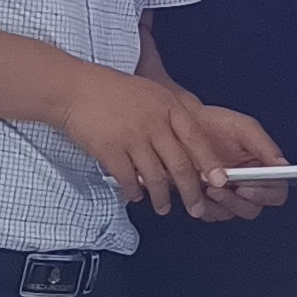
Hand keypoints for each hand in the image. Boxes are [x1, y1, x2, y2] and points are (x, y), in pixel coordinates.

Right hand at [57, 68, 285, 219]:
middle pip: (180, 166)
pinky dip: (134, 192)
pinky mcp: (111, 150)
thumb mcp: (151, 94)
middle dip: (191, 193)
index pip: (197, 140)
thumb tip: (190, 149)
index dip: (210, 165)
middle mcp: (153, 123)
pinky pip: (129, 180)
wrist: (75, 88)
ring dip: (162, 198)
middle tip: (196, 208)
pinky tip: (136, 195)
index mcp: (167, 107)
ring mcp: (132, 137)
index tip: (220, 182)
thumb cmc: (112, 91)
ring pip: (156, 178)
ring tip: (163, 207)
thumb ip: (171, 118)